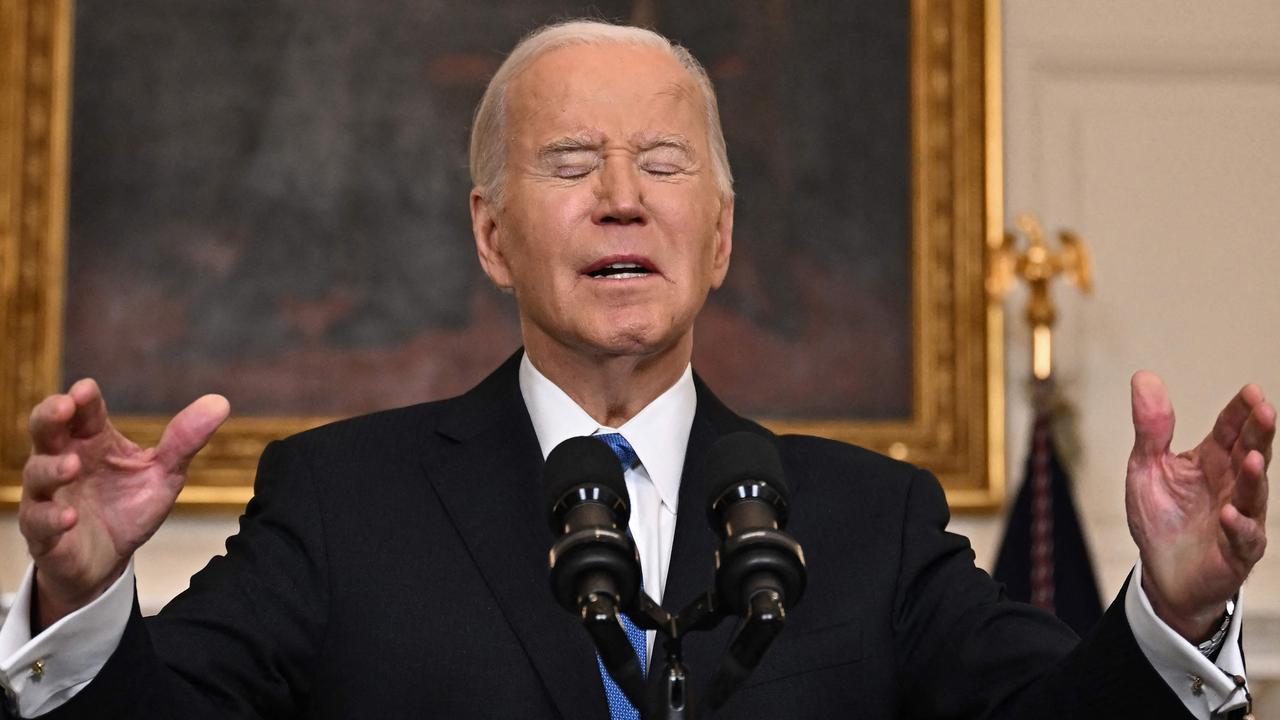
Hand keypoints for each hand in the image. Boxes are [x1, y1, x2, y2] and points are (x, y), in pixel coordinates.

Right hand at [19, 378, 229, 628]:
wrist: (109, 560)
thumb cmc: (129, 506)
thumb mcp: (163, 473)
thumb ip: (185, 440)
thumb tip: (220, 402)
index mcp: (93, 441)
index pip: (83, 412)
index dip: (82, 399)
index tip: (87, 389)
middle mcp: (65, 460)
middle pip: (45, 431)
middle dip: (49, 416)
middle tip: (63, 407)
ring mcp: (50, 496)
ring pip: (37, 474)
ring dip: (52, 468)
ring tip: (72, 466)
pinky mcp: (45, 533)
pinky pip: (39, 522)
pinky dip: (52, 518)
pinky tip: (69, 517)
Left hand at [1125, 371, 1272, 641]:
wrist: (1163, 574)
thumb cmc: (1161, 518)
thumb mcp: (1146, 467)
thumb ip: (1150, 428)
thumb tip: (1144, 376)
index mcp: (1212, 460)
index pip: (1231, 429)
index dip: (1240, 412)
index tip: (1251, 392)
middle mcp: (1232, 484)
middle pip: (1251, 454)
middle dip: (1260, 433)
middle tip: (1265, 411)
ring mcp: (1240, 517)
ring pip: (1254, 494)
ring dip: (1255, 477)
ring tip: (1254, 458)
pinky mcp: (1236, 552)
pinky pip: (1243, 537)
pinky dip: (1238, 525)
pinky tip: (1230, 513)